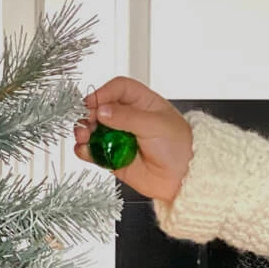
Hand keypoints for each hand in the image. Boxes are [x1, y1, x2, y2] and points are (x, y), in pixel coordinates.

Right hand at [73, 76, 193, 203]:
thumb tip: (102, 110)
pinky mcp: (113, 158)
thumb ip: (126, 117)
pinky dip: (85, 150)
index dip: (104, 92)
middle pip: (101, 109)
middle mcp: (129, 119)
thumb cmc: (179, 146)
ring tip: (84, 136)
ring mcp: (120, 138)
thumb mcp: (154, 124)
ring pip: (93, 130)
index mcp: (143, 103)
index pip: (119, 89)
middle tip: (88, 121)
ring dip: (84, 132)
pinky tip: (84, 150)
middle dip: (90, 114)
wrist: (184, 178)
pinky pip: (94, 152)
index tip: (92, 102)